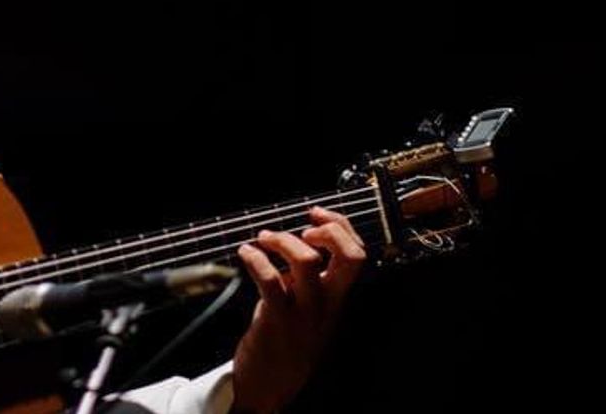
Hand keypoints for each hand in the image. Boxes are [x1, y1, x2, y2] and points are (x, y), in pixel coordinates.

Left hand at [231, 206, 366, 412]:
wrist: (269, 390)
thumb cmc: (286, 344)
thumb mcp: (308, 312)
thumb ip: (306, 281)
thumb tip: (293, 245)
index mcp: (337, 301)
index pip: (358, 256)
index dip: (342, 227)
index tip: (318, 215)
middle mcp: (327, 305)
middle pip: (350, 257)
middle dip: (331, 230)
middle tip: (304, 225)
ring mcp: (304, 314)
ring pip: (307, 262)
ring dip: (283, 240)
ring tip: (264, 238)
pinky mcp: (277, 321)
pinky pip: (269, 280)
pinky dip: (256, 258)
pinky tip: (246, 253)